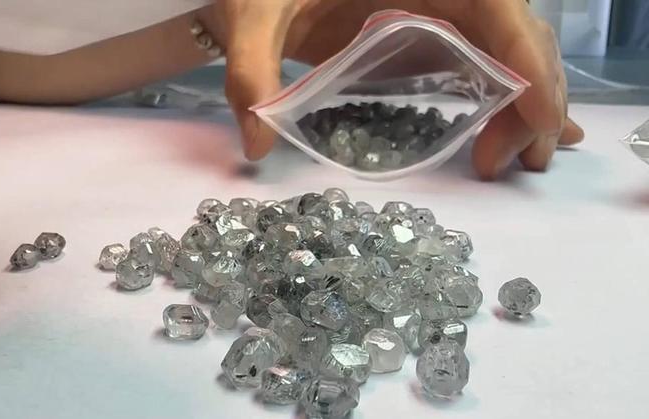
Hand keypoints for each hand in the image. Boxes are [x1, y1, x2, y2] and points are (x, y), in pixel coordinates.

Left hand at [217, 0, 583, 178]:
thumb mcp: (252, 15)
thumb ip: (252, 69)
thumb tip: (259, 143)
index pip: (495, 5)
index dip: (529, 57)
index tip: (542, 118)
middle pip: (513, 34)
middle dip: (533, 96)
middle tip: (522, 163)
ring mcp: (433, 13)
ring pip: (504, 52)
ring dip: (524, 104)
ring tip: (522, 160)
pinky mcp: (420, 40)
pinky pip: (476, 64)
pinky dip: (501, 99)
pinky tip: (511, 136)